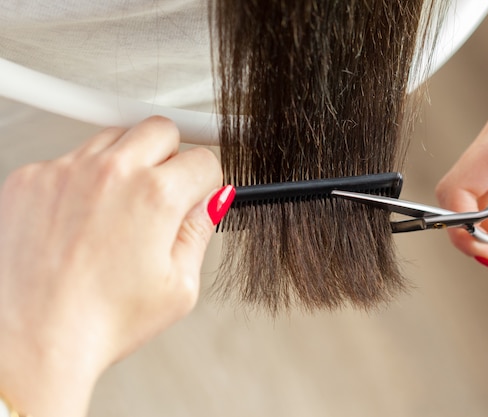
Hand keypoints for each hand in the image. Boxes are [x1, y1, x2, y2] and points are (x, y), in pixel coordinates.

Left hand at [0, 116, 226, 416]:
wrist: (30, 340)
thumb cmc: (98, 322)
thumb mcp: (178, 288)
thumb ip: (200, 233)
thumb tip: (211, 203)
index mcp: (156, 196)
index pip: (203, 159)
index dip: (207, 181)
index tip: (199, 192)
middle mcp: (112, 173)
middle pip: (161, 129)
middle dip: (172, 155)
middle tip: (165, 187)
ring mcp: (66, 171)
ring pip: (114, 136)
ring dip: (127, 160)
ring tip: (120, 206)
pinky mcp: (30, 179)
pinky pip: (69, 158)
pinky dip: (82, 178)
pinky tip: (82, 216)